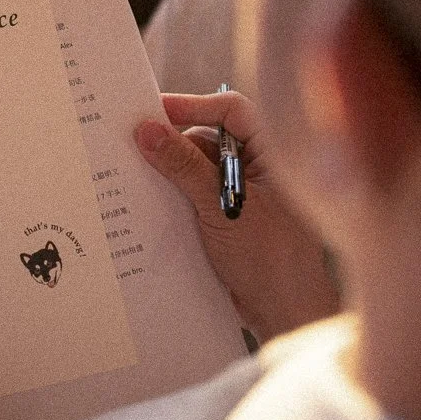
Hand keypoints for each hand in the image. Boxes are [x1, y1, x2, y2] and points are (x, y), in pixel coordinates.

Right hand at [135, 91, 339, 343]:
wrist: (286, 312)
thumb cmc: (270, 258)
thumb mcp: (221, 208)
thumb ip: (184, 166)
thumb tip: (147, 131)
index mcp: (274, 153)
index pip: (231, 111)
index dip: (192, 107)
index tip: (152, 111)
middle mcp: (261, 166)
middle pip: (210, 138)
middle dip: (175, 145)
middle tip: (135, 146)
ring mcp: (247, 190)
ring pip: (200, 167)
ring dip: (173, 174)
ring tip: (136, 178)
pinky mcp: (232, 214)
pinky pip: (199, 193)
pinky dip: (178, 196)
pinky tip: (151, 203)